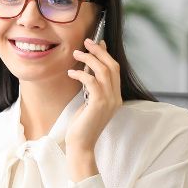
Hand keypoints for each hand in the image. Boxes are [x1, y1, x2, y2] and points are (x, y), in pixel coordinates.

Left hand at [65, 39, 122, 179]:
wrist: (81, 146)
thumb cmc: (81, 126)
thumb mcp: (88, 102)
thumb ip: (91, 86)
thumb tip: (88, 67)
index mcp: (115, 97)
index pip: (115, 70)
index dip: (106, 54)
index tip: (97, 43)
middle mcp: (116, 98)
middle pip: (112, 66)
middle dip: (99, 52)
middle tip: (86, 42)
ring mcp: (109, 101)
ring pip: (104, 71)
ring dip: (89, 59)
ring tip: (76, 53)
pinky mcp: (98, 104)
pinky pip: (92, 82)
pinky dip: (82, 74)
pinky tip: (71, 72)